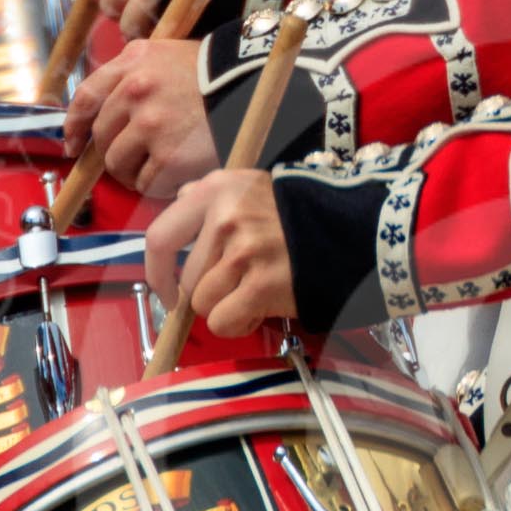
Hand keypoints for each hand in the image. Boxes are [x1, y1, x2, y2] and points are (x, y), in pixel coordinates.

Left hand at [62, 39, 217, 196]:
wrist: (256, 92)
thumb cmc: (218, 77)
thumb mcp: (170, 55)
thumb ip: (136, 73)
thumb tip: (108, 110)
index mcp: (133, 62)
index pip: (86, 98)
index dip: (75, 126)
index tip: (74, 144)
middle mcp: (136, 91)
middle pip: (102, 136)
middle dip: (112, 154)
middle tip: (130, 162)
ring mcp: (151, 125)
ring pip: (118, 163)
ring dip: (131, 173)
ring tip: (153, 172)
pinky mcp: (168, 157)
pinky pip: (145, 183)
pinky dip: (155, 186)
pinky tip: (172, 178)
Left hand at [154, 170, 296, 335]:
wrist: (353, 233)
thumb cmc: (301, 215)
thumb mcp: (253, 186)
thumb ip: (213, 195)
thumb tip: (181, 199)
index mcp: (217, 190)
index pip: (159, 237)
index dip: (157, 273)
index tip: (167, 291)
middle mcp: (225, 218)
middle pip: (187, 280)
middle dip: (210, 293)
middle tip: (241, 288)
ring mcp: (243, 252)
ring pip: (204, 304)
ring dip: (226, 308)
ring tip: (256, 293)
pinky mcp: (261, 284)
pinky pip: (224, 322)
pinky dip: (240, 323)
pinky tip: (261, 308)